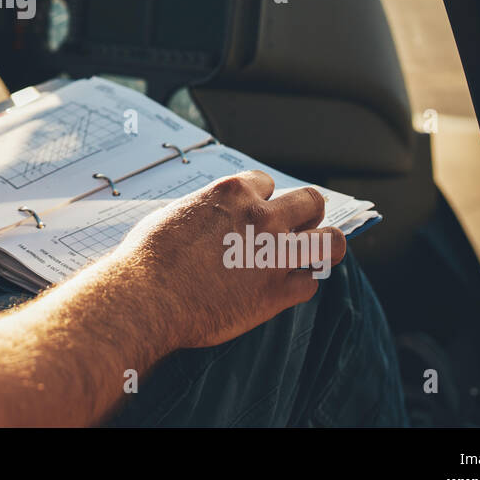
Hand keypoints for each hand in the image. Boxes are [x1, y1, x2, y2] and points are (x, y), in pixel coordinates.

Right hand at [110, 170, 345, 351]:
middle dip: (304, 214)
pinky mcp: (277, 293)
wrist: (148, 297)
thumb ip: (204, 211)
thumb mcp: (174, 214)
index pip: (268, 182)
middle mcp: (261, 217)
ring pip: (330, 241)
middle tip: (293, 229)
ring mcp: (274, 255)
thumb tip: (208, 216)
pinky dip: (299, 285)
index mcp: (232, 192)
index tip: (256, 211)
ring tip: (313, 254)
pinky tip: (283, 288)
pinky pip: (310, 284)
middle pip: (310, 202)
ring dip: (324, 246)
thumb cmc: (149, 256)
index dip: (262, 198)